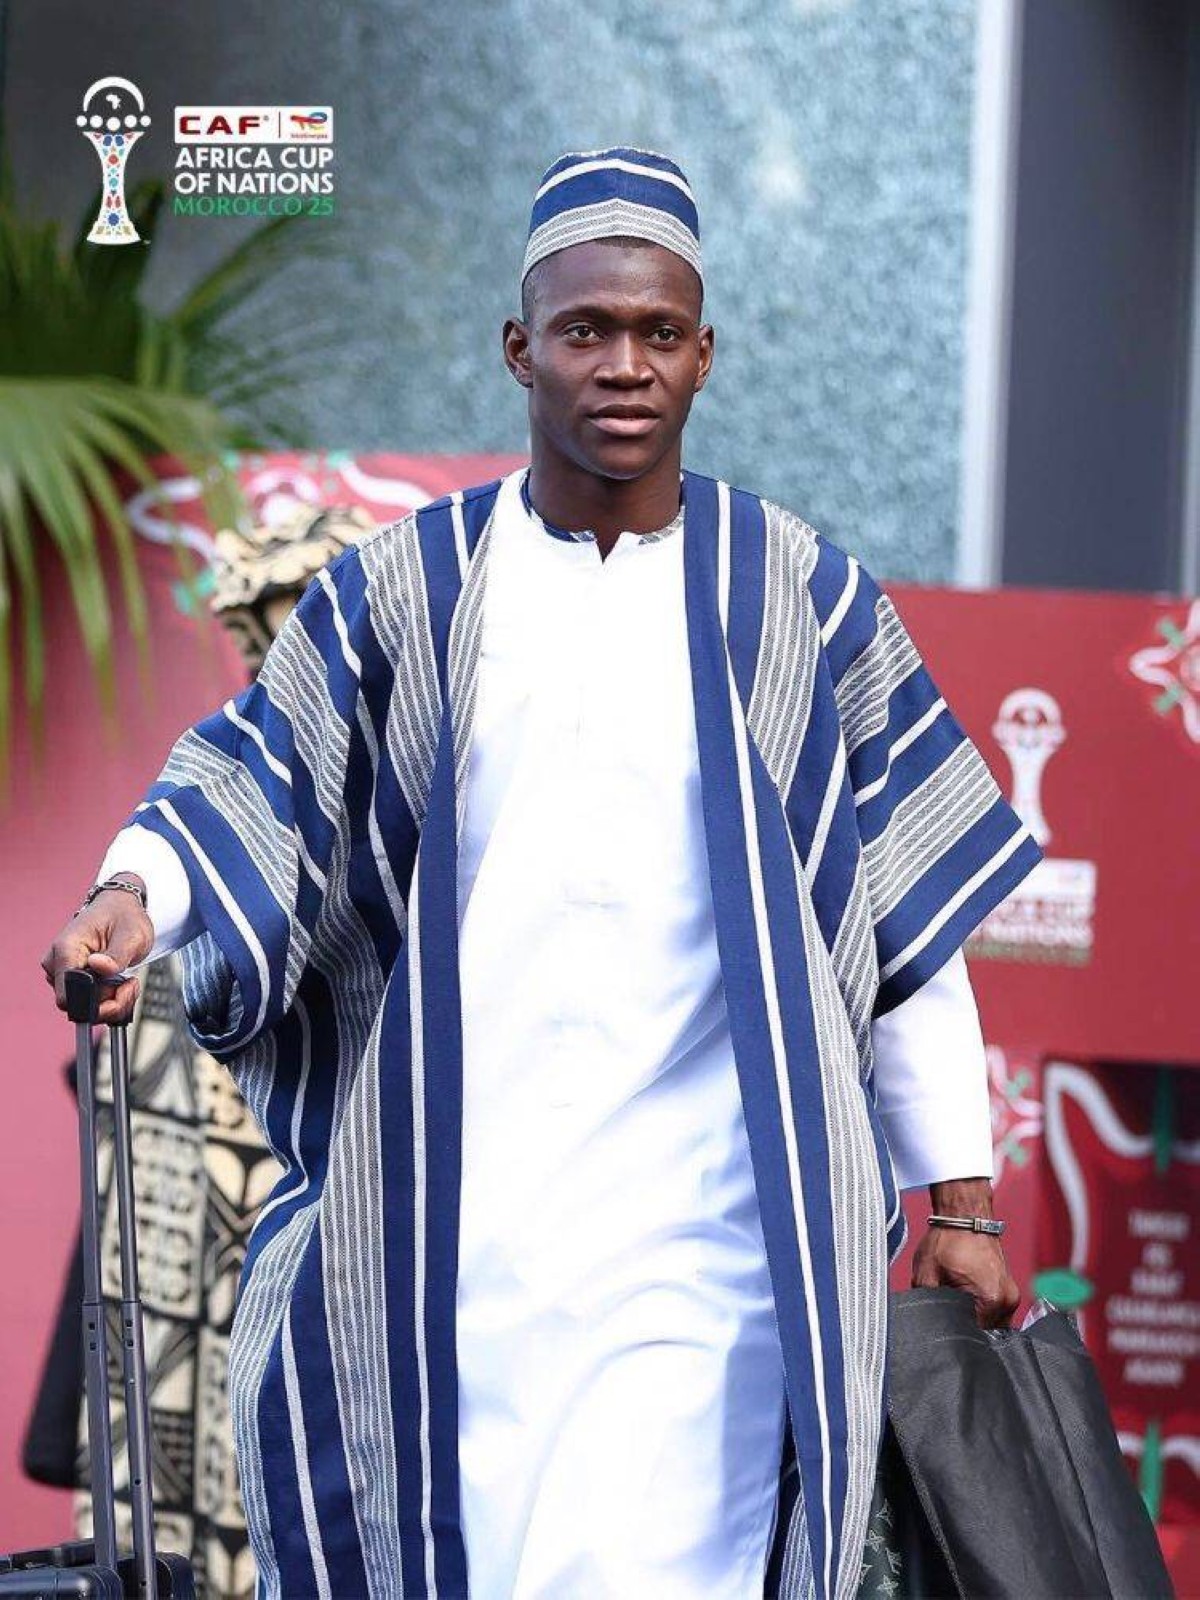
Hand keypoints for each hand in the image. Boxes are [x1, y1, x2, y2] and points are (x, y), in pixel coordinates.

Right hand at [41, 876, 153, 1025]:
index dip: (96, 1002)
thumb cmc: (124, 917)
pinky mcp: (71, 981)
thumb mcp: (132, 935)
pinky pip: (88, 1004)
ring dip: (113, 1001)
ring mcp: (63, 974)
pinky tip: (121, 985)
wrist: (120, 910)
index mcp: (66, 949)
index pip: (67, 996)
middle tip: (131, 983)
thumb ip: (117, 955)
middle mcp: (57, 964)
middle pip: (77, 1006)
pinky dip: (110, 1000)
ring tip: (128, 981)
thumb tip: (98, 966)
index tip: (123, 987)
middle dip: (110, 1002)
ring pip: (85, 1008)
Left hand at [910, 1176, 1019, 1328]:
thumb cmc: (948, 1238)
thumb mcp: (926, 1274)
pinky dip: (980, 1307)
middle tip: (948, 1309)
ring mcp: (1010, 1295)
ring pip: (990, 1323)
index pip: (974, 1335)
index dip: (955, 1334)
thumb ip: (926, 1303)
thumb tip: (925, 1324)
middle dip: (965, 1325)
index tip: (944, 1325)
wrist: (965, 1215)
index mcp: (990, 1299)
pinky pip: (994, 1310)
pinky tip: (965, 1295)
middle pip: (984, 1332)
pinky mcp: (1007, 1289)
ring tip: (957, 1299)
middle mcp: (1007, 1301)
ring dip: (973, 1317)